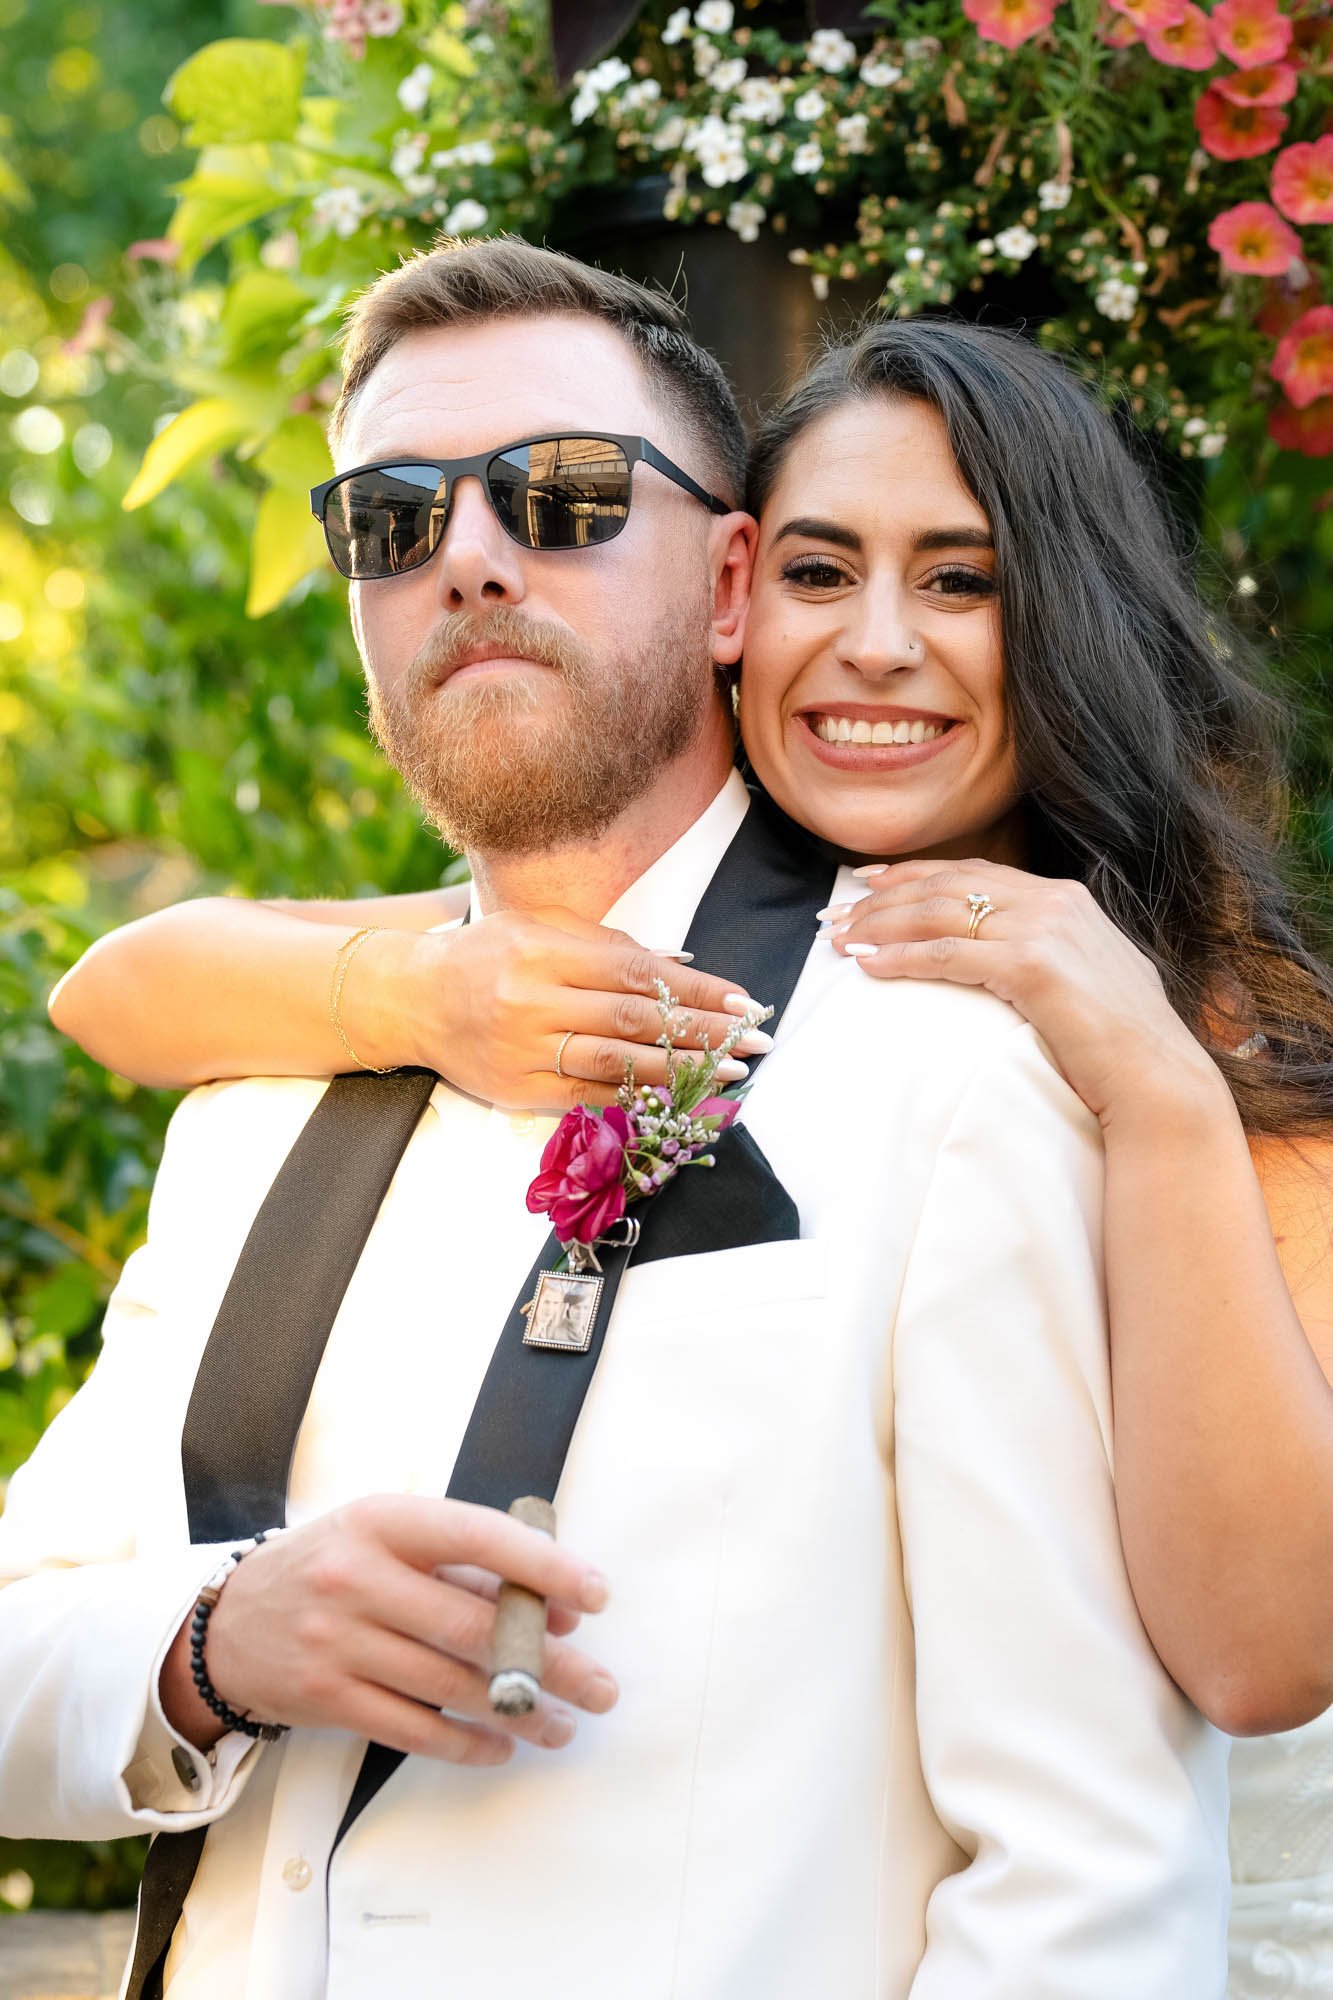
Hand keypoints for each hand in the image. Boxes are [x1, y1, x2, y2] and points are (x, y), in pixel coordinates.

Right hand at [160, 1495, 616, 1765]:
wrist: (227, 1622)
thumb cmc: (330, 1567)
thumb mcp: (387, 1539)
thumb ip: (466, 1566)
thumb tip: (556, 1609)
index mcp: (383, 1521)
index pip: (477, 1537)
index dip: (542, 1567)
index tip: (595, 1594)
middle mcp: (358, 1578)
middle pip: (472, 1626)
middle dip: (549, 1662)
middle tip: (600, 1686)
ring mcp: (338, 1642)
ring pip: (450, 1686)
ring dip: (519, 1711)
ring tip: (564, 1725)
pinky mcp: (327, 1698)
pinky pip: (414, 1729)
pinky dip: (467, 1743)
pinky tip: (503, 1744)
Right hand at [361, 910, 769, 1110]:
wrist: (410, 999)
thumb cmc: (486, 954)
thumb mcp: (541, 926)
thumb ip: (608, 942)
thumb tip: (681, 961)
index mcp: (545, 951)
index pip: (637, 972)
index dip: (695, 988)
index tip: (742, 1000)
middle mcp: (534, 1000)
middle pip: (635, 1019)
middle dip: (703, 1031)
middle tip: (755, 1041)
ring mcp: (525, 1049)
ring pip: (616, 1063)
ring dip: (681, 1070)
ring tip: (730, 1074)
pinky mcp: (518, 1089)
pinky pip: (587, 1096)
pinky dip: (636, 1097)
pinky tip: (676, 1098)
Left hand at [823, 857, 1216, 1125]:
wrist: (1158, 1076)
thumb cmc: (1120, 1044)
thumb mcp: (1086, 977)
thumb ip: (1050, 953)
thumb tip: (1011, 959)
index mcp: (1064, 898)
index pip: (973, 872)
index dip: (914, 875)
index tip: (869, 882)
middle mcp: (1053, 901)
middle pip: (947, 886)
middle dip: (882, 899)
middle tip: (835, 914)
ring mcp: (1045, 929)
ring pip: (940, 914)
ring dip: (880, 925)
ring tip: (839, 939)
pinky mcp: (1033, 966)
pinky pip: (948, 955)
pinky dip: (902, 957)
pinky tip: (870, 966)